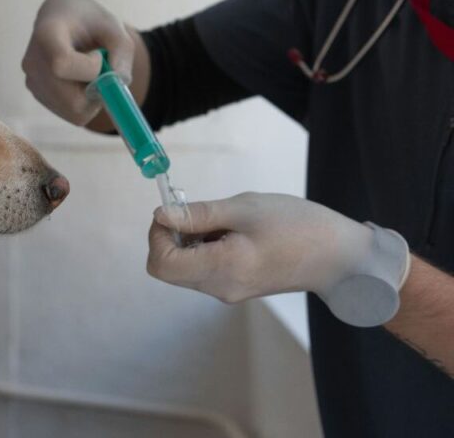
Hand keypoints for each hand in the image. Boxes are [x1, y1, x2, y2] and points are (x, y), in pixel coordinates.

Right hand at [23, 0, 136, 125]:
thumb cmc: (90, 21)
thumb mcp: (114, 27)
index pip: (61, 64)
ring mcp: (32, 81)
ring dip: (92, 98)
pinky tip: (80, 80)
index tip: (99, 54)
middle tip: (102, 70)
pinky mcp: (38, 95)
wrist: (64, 20)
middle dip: (96, 90)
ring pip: (73, 111)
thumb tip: (119, 82)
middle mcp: (32, 61)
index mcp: (46, 34)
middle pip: (70, 99)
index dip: (90, 68)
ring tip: (89, 72)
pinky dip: (85, 102)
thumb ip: (122, 52)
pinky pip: (71, 113)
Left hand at [147, 192, 409, 325]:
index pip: (160, 263)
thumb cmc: (298, 226)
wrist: (342, 256)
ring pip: (186, 267)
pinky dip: (206, 247)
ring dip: (192, 239)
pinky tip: (234, 231)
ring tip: (226, 220)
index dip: (157, 234)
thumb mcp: (244, 209)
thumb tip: (160, 215)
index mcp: (220, 269)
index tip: (176, 211)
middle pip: (169, 267)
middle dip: (173, 235)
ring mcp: (229, 291)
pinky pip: (205, 268)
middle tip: (201, 211)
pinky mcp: (238, 286)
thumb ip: (198, 214)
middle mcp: (220, 288)